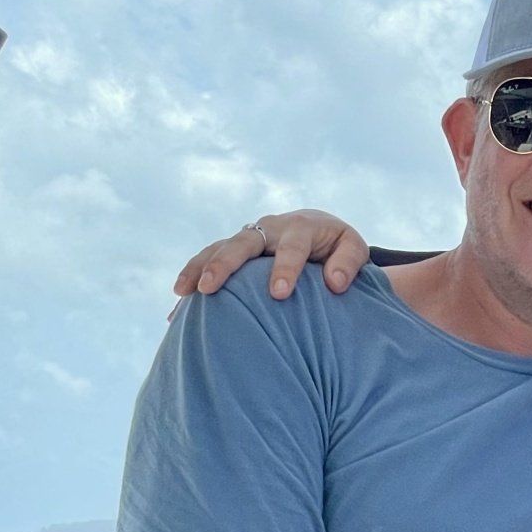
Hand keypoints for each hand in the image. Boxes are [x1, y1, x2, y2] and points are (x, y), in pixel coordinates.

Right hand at [172, 209, 369, 302]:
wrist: (318, 228)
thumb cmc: (338, 245)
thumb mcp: (352, 247)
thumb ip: (349, 263)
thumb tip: (335, 284)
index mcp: (301, 228)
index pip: (291, 247)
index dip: (285, 269)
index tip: (279, 293)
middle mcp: (269, 229)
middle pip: (242, 243)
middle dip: (225, 264)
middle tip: (210, 288)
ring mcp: (247, 237)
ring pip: (218, 248)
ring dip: (199, 268)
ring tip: (183, 293)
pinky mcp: (234, 249)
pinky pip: (208, 260)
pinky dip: (193, 278)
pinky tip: (178, 304)